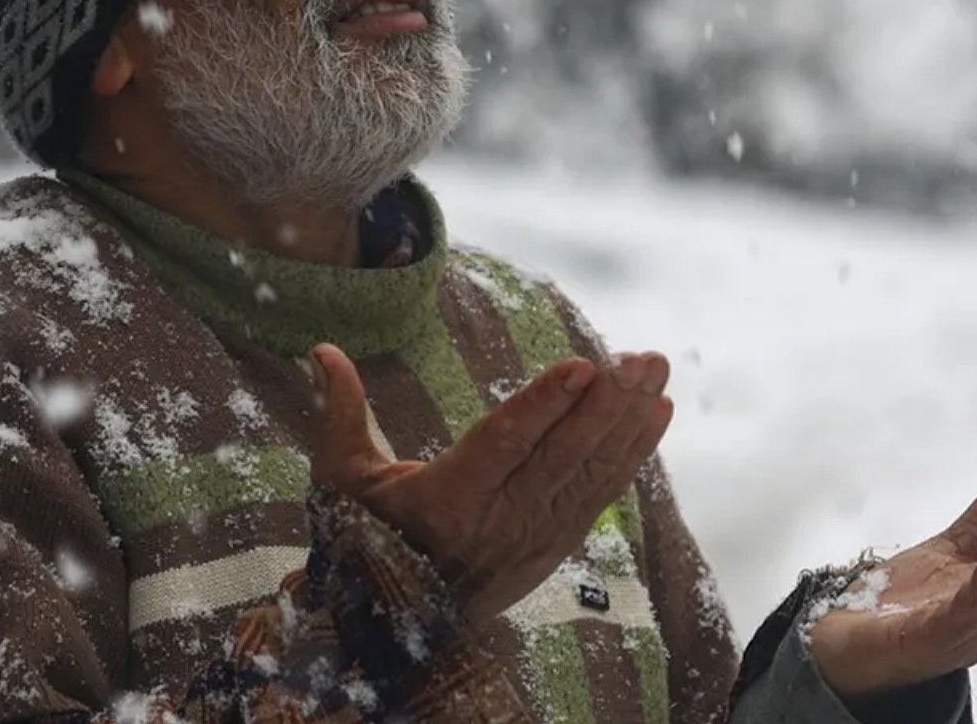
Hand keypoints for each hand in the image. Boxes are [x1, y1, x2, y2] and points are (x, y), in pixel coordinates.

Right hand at [307, 343, 673, 619]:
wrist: (394, 627)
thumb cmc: (365, 539)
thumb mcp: (343, 479)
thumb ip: (342, 411)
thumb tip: (321, 349)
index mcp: (445, 501)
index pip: (503, 444)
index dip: (544, 404)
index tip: (582, 365)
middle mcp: (498, 521)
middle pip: (562, 456)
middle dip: (606, 404)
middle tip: (640, 358)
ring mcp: (533, 537)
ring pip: (589, 473)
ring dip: (628, 421)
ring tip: (655, 370)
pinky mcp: (555, 546)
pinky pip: (600, 495)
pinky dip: (631, 454)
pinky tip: (654, 415)